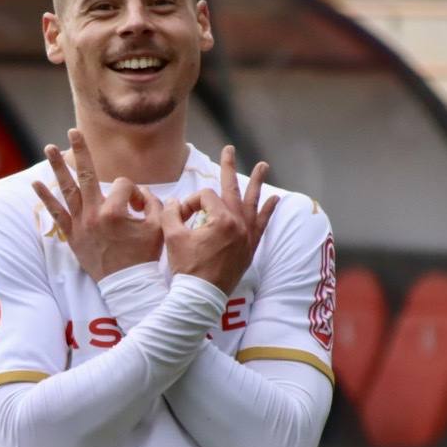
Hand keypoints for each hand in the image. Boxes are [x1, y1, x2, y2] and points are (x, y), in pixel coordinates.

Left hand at [32, 129, 162, 281]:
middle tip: (72, 131)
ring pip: (67, 190)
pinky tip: (36, 183)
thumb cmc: (143, 256)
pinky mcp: (72, 236)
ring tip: (50, 148)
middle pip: (86, 175)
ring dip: (59, 167)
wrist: (127, 284)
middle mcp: (93, 214)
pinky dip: (46, 198)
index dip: (132, 192)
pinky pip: (56, 214)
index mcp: (115, 212)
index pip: (122, 185)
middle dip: (81, 150)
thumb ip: (151, 202)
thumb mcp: (157, 226)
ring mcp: (80, 225)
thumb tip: (138, 192)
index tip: (137, 207)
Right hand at [161, 145, 278, 294]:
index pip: (204, 198)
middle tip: (229, 149)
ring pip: (252, 203)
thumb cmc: (186, 269)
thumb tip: (173, 201)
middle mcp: (239, 225)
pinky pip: (262, 225)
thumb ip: (171, 214)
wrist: (200, 297)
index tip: (180, 217)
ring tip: (263, 166)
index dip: (189, 203)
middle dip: (228, 167)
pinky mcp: (250, 248)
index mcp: (221, 220)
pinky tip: (275, 200)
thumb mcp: (173, 237)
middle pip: (232, 189)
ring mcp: (247, 236)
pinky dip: (268, 211)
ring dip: (256, 183)